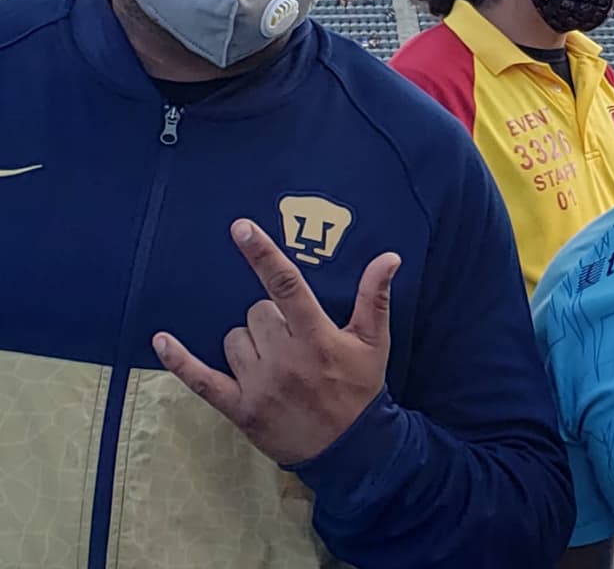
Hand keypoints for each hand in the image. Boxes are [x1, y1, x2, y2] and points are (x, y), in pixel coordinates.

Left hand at [153, 219, 400, 465]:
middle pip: (257, 312)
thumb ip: (375, 298)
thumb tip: (389, 257)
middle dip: (273, 320)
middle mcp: (284, 358)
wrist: (349, 450)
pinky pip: (200, 379)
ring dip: (250, 344)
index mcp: (316, 337)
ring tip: (275, 363)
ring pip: (234, 339)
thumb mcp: (374, 343)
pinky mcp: (238, 408)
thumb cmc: (360, 389)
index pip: (287, 287)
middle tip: (295, 342)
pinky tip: (160, 340)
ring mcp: (258, 384)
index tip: (241, 228)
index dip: (263, 255)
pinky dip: (178, 360)